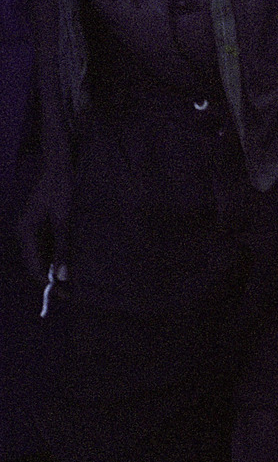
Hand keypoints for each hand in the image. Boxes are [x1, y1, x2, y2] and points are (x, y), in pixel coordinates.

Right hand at [14, 154, 65, 281]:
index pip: (33, 267)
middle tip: (68, 293)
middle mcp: (24, 234)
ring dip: (53, 269)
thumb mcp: (64, 220)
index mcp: (25, 234)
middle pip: (34, 263)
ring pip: (40, 256)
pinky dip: (55, 256)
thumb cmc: (60, 190)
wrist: (58, 166)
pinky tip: (67, 263)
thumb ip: (63, 248)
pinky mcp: (39, 225)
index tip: (62, 295)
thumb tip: (63, 276)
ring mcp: (30, 230)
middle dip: (50, 280)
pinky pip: (45, 246)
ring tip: (69, 283)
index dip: (47, 283)